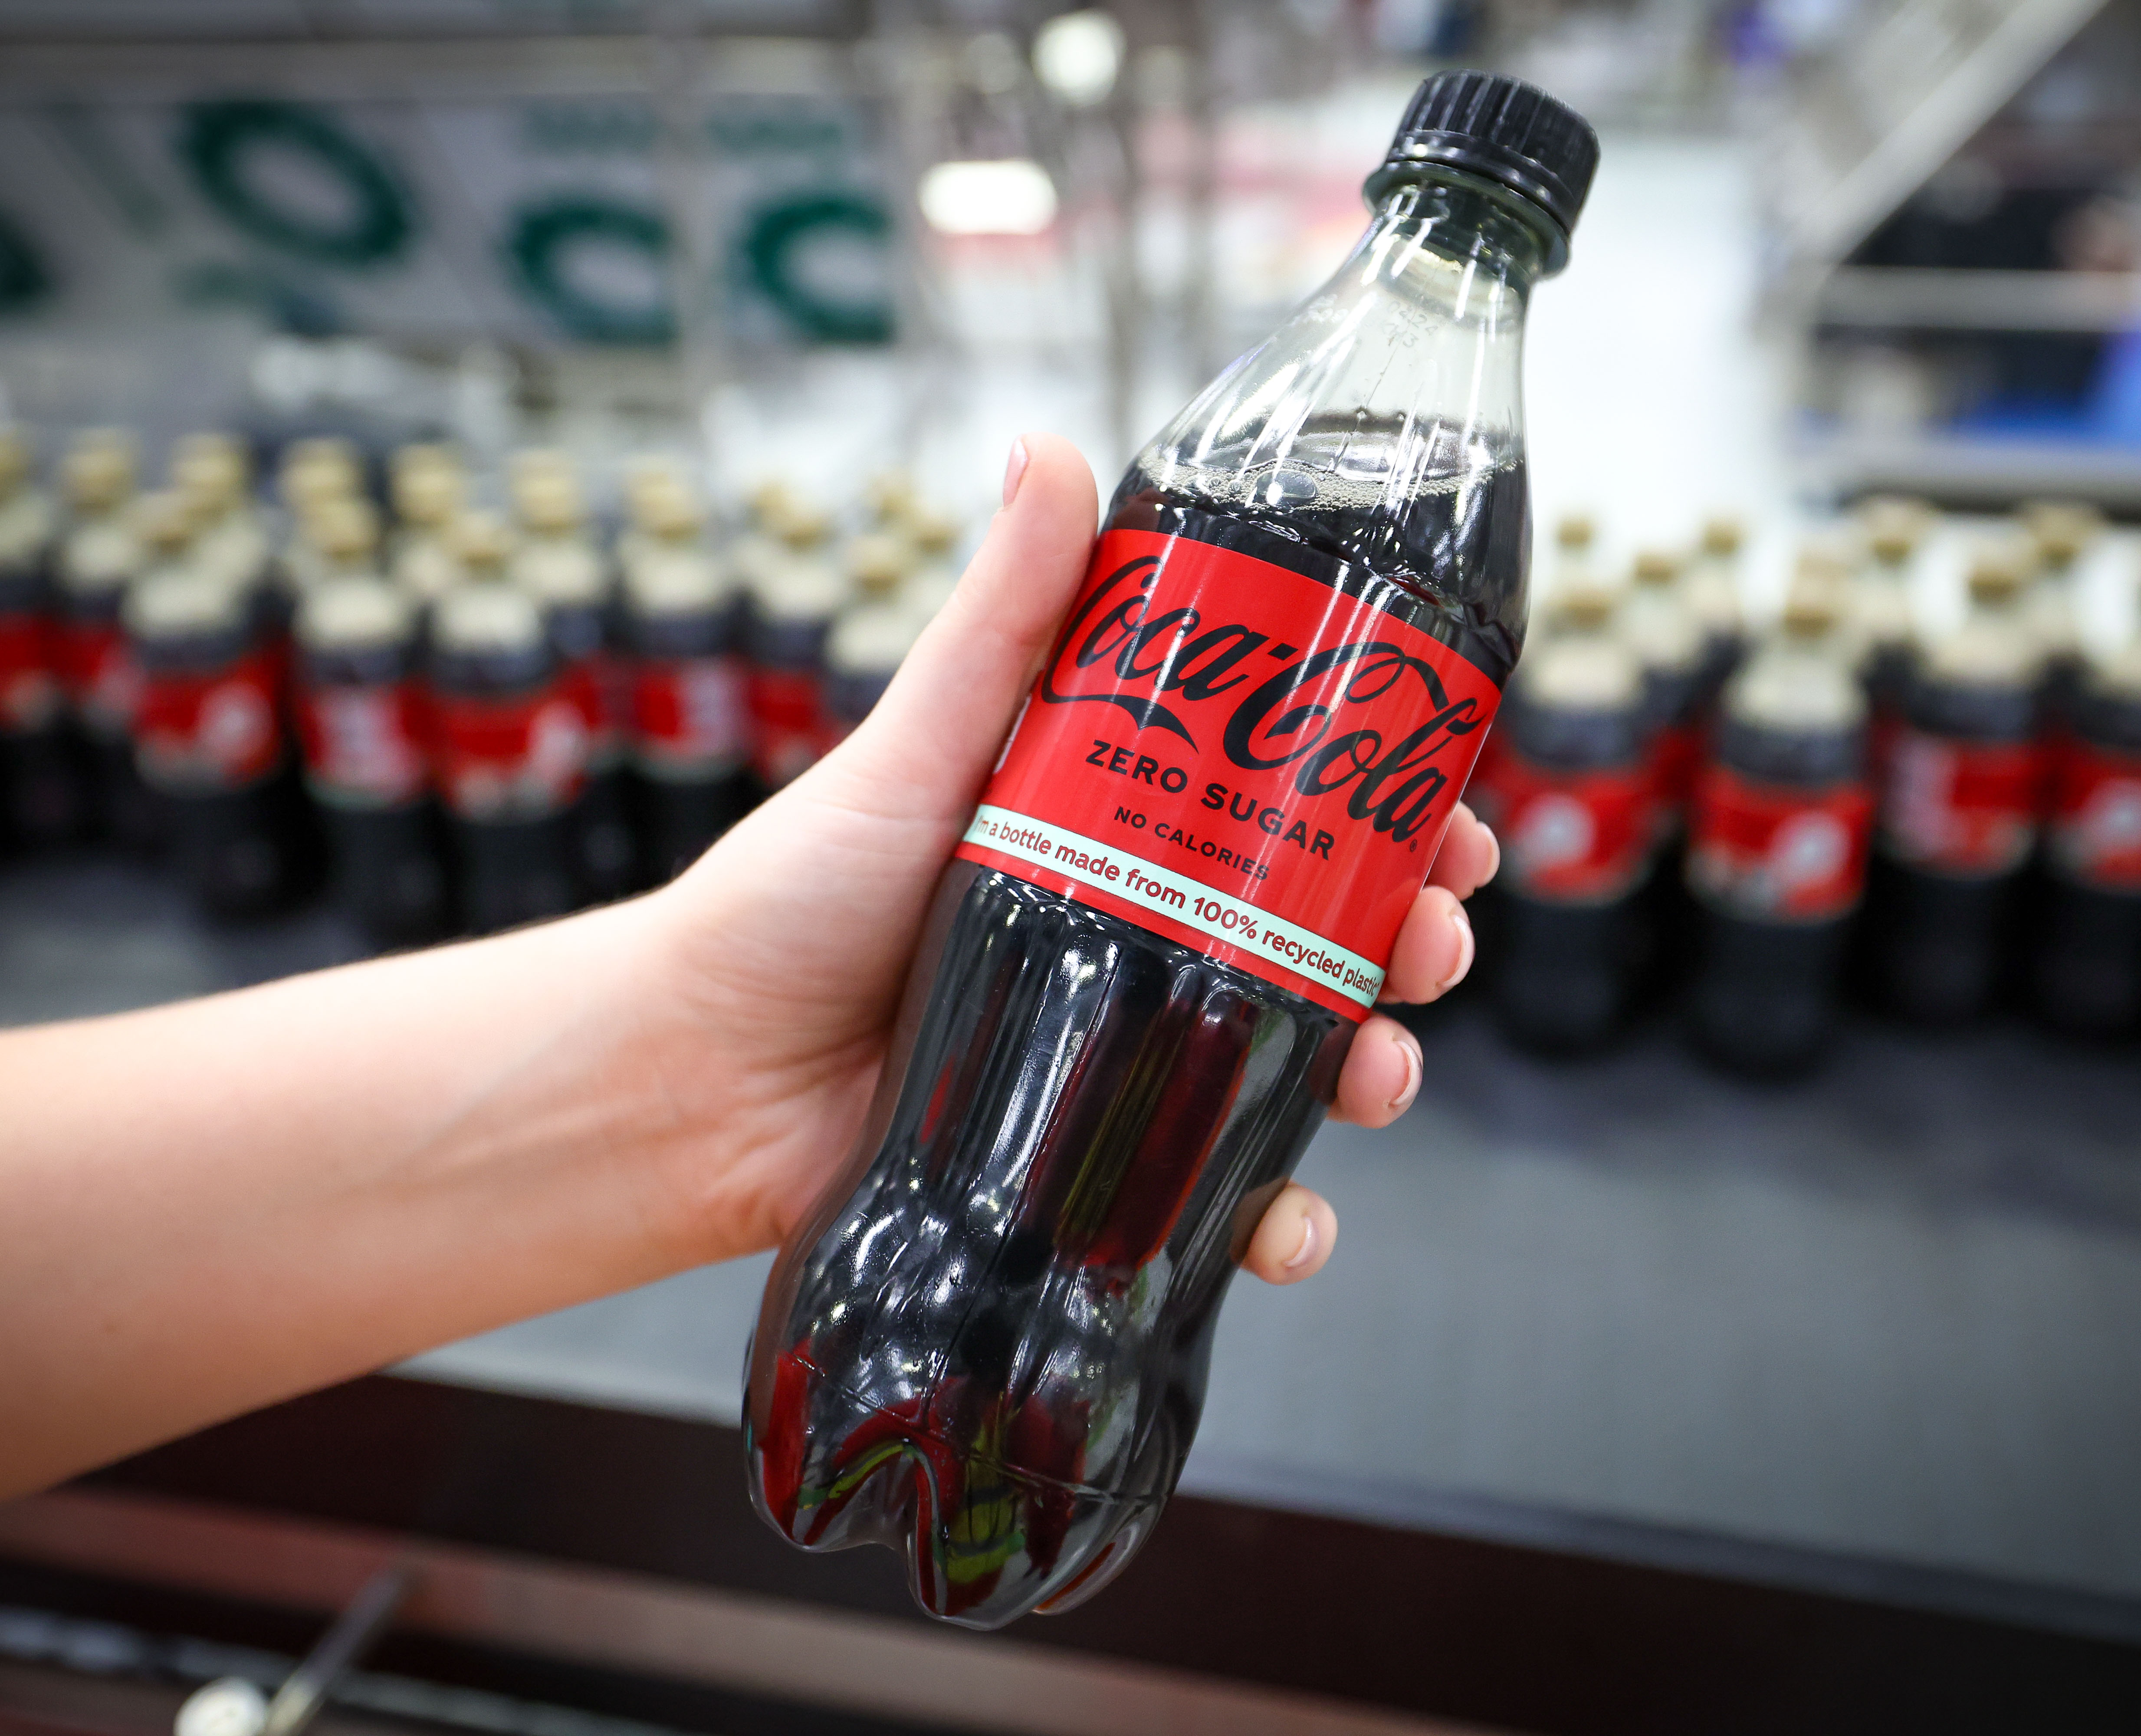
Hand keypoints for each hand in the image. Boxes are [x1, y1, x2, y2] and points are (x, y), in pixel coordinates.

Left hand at [633, 435, 1500, 1282]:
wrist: (693, 1079)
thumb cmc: (789, 902)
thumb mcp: (915, 746)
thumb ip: (999, 618)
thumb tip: (1050, 448)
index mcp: (1122, 833)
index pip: (1293, 808)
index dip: (1390, 809)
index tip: (1446, 809)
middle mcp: (1141, 939)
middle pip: (1326, 935)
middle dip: (1411, 939)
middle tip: (1436, 940)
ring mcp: (1125, 1056)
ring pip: (1297, 1063)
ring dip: (1374, 1070)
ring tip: (1381, 1073)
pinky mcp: (1098, 1165)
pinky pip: (1219, 1191)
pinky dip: (1279, 1215)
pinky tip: (1294, 1223)